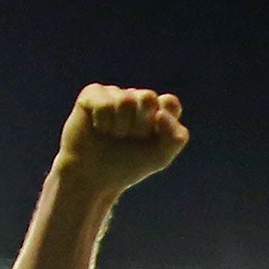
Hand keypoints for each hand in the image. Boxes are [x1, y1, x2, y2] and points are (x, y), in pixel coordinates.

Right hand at [57, 85, 189, 193]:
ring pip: (126, 100)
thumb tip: (160, 113)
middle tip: (130, 138)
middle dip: (140, 125)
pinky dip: (103, 122)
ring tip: (113, 135)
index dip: (162, 122)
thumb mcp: (160, 157)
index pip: (170, 102)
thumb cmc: (128, 165)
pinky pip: (105, 103)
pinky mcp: (93, 93)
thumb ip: (175, 137)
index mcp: (157, 110)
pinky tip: (98, 128)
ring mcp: (115, 93)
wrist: (94, 175)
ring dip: (120, 126)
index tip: (151, 136)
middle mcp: (137, 98)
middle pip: (148, 97)